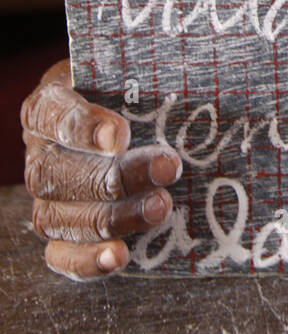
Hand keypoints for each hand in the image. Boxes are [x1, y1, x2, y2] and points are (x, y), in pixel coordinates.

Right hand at [21, 60, 181, 280]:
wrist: (133, 127)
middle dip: (115, 176)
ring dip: (112, 217)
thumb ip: (151, 78)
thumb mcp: (138, 74)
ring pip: (60, 216)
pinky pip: (61, 255)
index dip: (83, 127)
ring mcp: (46, 198)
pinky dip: (88, 260)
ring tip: (161, 208)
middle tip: (168, 169)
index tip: (120, 135)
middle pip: (58, 172)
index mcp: (50, 105)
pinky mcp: (60, 236)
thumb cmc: (137, 94)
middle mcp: (40, 153)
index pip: (53, 114)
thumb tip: (200, 74)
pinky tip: (119, 256)